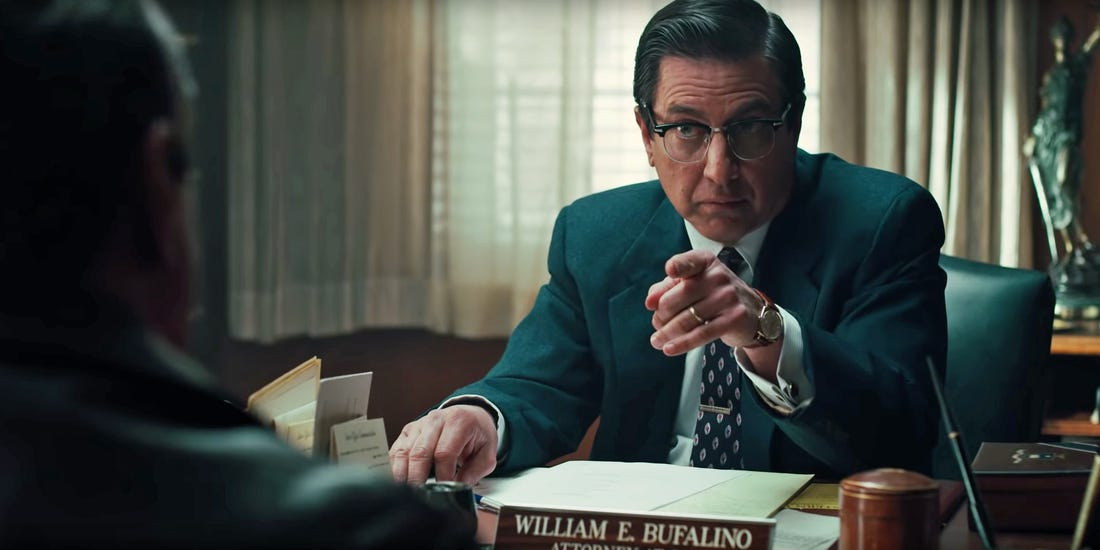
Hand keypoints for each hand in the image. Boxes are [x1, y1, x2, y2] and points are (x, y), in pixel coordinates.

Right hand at [389, 404, 497, 484]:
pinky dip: (396, 468)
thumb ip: (476, 471)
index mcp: (458, 422)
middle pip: (420, 452)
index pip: (444, 452)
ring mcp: (419, 424)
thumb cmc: (477, 433)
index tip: (444, 489)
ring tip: (408, 493)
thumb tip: (459, 488)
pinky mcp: (408, 431)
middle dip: (418, 478)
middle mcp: (436, 419)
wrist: (470, 415)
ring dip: (404, 475)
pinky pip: (396, 451)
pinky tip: (400, 481)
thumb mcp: (488, 452)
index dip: (442, 475)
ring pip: (404, 452)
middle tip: (421, 497)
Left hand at [644, 249, 762, 356]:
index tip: (669, 272)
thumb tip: (650, 302)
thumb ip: (668, 287)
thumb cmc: (713, 295)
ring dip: (667, 332)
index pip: (689, 262)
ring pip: (687, 318)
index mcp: (706, 262)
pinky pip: (702, 333)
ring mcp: (728, 297)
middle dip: (662, 314)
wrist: (752, 313)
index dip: (678, 266)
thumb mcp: (694, 284)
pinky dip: (682, 343)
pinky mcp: (734, 319)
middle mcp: (719, 276)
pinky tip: (668, 349)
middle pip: (679, 296)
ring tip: (656, 340)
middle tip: (656, 324)